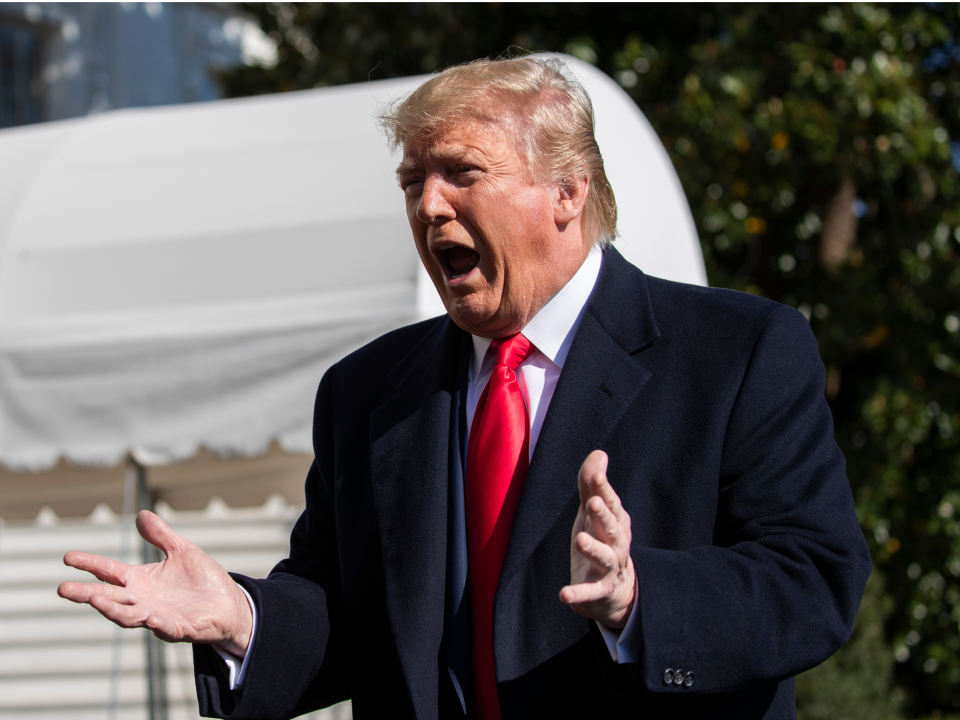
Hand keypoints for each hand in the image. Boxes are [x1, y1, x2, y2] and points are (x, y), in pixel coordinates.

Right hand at [57, 510, 252, 657]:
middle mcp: (144, 601)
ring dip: (113, 610)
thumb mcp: (182, 551)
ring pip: (129, 617)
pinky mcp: (181, 629)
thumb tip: (142, 513)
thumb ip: (161, 536)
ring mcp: (159, 616)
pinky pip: (166, 629)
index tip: (67, 557)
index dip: (90, 564)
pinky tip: (150, 619)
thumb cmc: (202, 580)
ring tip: (95, 599)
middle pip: (110, 598)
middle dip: (87, 594)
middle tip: (63, 588)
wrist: (229, 604)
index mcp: (142, 581)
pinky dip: (158, 625)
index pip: (110, 571)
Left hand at [559, 450, 636, 628]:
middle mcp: (617, 543)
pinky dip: (578, 594)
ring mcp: (610, 568)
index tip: (597, 477)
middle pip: (612, 528)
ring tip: (580, 539)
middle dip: (604, 515)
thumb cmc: (602, 541)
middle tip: (593, 502)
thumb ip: (592, 485)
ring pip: (605, 557)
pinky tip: (563, 594)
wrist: (615, 591)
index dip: (605, 490)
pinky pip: (590, 592)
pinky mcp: (599, 591)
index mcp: (616, 522)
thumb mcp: (593, 513)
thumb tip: (599, 453)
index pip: (612, 504)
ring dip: (594, 548)